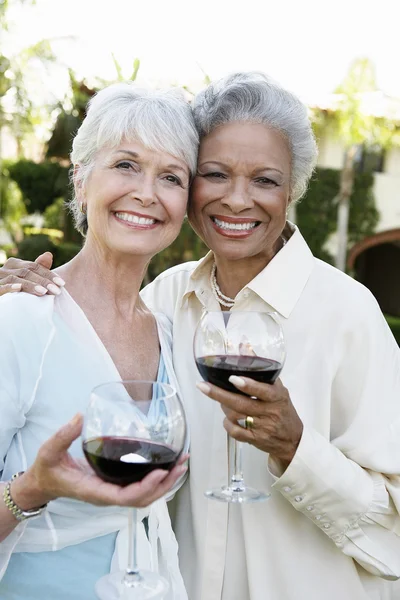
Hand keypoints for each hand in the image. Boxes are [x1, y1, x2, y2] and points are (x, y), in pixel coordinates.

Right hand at [0, 252, 63, 296]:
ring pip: (16, 279)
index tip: (62, 283)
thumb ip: (38, 269)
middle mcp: (6, 269)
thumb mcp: (27, 278)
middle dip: (43, 281)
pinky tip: (19, 289)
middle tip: (56, 290)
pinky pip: (2, 287)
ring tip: (44, 292)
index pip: (35, 266)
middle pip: (27, 272)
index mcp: (14, 264)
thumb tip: (49, 254)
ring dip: (31, 285)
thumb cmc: (14, 289)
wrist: (1, 303)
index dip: (49, 274)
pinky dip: (10, 287)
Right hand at [12, 414, 187, 509]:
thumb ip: (64, 435)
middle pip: (142, 500)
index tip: (160, 473)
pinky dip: (157, 481)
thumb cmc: (47, 469)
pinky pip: (140, 490)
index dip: (145, 488)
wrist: (43, 484)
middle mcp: (106, 496)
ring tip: (181, 464)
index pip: (124, 497)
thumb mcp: (50, 451)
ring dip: (165, 484)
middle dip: (164, 485)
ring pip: (144, 497)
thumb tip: (80, 416)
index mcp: (94, 491)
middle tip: (181, 465)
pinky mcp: (115, 486)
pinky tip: (167, 467)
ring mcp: (112, 493)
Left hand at [196, 377, 302, 466]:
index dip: (248, 385)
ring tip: (221, 399)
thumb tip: (244, 346)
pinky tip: (227, 418)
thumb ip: (261, 370)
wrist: (292, 439)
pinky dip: (227, 423)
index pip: (262, 391)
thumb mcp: (278, 389)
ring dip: (224, 406)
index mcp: (277, 397)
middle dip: (219, 394)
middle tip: (203, 386)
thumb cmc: (282, 409)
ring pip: (235, 416)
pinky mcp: (255, 439)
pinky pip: (235, 432)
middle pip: (241, 404)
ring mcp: (262, 427)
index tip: (233, 379)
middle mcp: (270, 412)